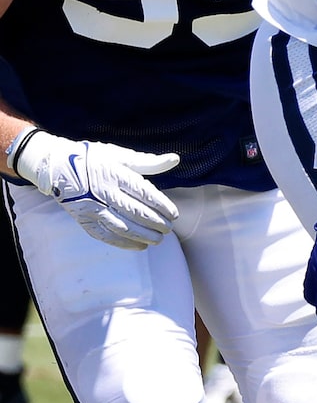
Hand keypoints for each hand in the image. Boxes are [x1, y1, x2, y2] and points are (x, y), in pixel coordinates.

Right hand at [10, 131, 177, 249]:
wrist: (56, 167)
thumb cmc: (93, 159)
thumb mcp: (120, 156)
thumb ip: (148, 162)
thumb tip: (175, 159)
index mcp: (114, 174)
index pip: (144, 193)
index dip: (161, 206)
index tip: (174, 214)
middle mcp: (103, 192)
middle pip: (134, 212)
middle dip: (155, 223)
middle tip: (168, 229)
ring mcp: (91, 207)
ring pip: (121, 226)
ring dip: (142, 235)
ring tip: (158, 240)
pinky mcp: (82, 218)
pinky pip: (104, 235)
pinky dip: (123, 243)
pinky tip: (139, 246)